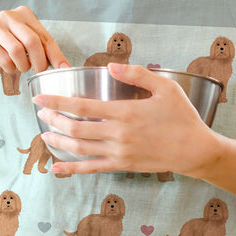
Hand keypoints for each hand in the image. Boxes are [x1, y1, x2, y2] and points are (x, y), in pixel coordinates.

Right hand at [0, 6, 70, 72]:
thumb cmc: (1, 42)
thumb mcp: (21, 38)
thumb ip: (39, 46)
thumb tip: (62, 64)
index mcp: (24, 14)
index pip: (45, 36)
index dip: (56, 54)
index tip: (64, 68)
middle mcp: (10, 16)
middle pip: (33, 42)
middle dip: (39, 62)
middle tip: (39, 71)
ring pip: (18, 51)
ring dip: (22, 66)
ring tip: (20, 68)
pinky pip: (4, 59)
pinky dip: (10, 68)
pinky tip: (8, 67)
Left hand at [33, 63, 216, 176]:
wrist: (196, 151)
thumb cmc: (182, 116)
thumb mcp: (165, 87)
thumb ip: (137, 74)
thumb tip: (110, 66)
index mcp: (125, 112)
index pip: (82, 106)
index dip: (57, 102)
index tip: (40, 98)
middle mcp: (118, 134)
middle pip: (76, 128)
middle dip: (53, 120)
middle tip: (40, 112)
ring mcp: (119, 153)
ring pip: (80, 149)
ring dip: (59, 142)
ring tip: (44, 135)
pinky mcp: (123, 166)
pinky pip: (92, 169)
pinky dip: (72, 170)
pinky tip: (56, 169)